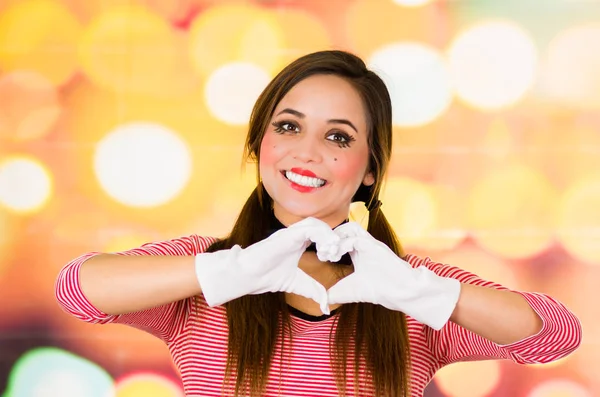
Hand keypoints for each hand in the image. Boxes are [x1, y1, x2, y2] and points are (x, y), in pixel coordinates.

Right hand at [195, 217, 339, 313]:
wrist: (249, 277)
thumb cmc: (268, 277)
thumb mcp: (299, 285)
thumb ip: (314, 291)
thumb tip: (326, 308)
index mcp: (299, 242)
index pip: (321, 234)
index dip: (330, 243)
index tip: (333, 259)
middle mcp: (296, 235)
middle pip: (320, 226)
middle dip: (332, 238)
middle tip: (333, 255)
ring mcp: (291, 233)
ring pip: (316, 223)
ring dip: (327, 236)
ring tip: (329, 253)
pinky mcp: (287, 234)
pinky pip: (310, 227)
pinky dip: (321, 236)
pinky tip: (323, 250)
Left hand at [326, 222, 460, 329]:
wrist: (398, 293)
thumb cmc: (376, 291)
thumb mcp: (348, 291)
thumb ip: (334, 294)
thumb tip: (321, 304)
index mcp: (357, 253)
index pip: (340, 239)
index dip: (328, 245)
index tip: (321, 257)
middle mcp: (363, 246)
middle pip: (344, 230)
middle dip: (330, 239)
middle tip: (322, 253)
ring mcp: (369, 244)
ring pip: (351, 228)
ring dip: (336, 237)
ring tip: (329, 252)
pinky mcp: (374, 245)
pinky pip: (354, 238)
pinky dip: (342, 244)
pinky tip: (336, 256)